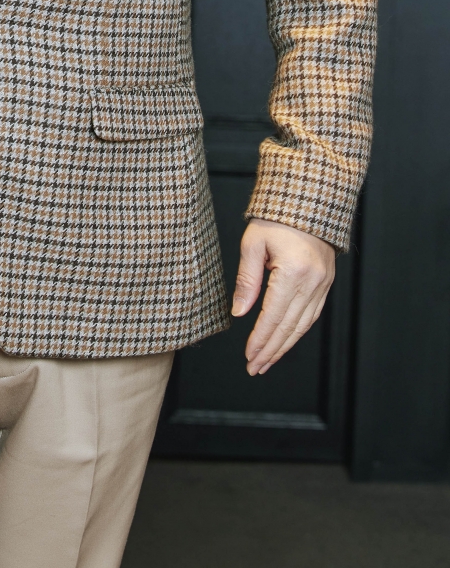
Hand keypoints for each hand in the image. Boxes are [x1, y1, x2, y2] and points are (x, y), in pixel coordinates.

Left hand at [232, 219, 334, 375]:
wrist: (308, 200)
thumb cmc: (277, 217)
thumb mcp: (253, 243)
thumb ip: (247, 280)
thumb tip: (240, 312)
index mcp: (294, 273)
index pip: (273, 317)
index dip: (260, 340)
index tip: (249, 357)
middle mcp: (313, 282)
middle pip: (290, 327)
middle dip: (271, 350)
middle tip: (255, 367)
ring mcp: (323, 284)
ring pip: (303, 325)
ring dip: (285, 346)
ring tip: (268, 360)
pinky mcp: (326, 282)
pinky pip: (312, 314)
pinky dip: (298, 331)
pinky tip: (286, 340)